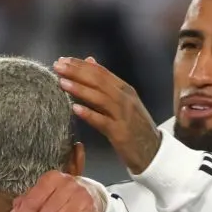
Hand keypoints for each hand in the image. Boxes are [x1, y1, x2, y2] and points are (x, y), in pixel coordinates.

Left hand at [54, 57, 161, 174]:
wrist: (153, 151)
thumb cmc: (134, 126)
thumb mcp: (123, 101)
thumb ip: (105, 83)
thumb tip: (89, 61)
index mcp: (125, 90)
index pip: (100, 72)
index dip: (80, 65)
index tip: (62, 60)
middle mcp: (125, 99)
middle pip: (99, 81)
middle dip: (77, 72)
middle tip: (57, 66)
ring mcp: (123, 115)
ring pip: (100, 98)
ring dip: (80, 89)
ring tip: (62, 82)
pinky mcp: (120, 133)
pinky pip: (102, 122)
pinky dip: (89, 114)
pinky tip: (75, 109)